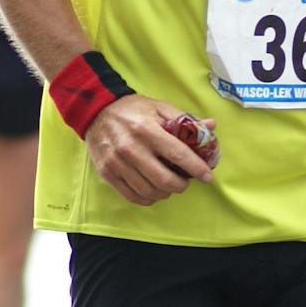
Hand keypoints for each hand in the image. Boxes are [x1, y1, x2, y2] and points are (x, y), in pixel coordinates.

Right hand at [85, 96, 216, 206]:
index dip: (196, 168)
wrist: (95, 111)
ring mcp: (117, 163)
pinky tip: (154, 191)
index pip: (178, 155)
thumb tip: (211, 126)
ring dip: (166, 193)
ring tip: (169, 185)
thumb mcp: (159, 108)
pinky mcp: (107, 173)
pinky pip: (132, 196)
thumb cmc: (132, 109)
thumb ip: (185, 120)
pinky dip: (148, 198)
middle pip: (164, 180)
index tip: (207, 176)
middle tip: (185, 181)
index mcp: (147, 130)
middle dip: (181, 185)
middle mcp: (131, 148)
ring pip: (149, 191)